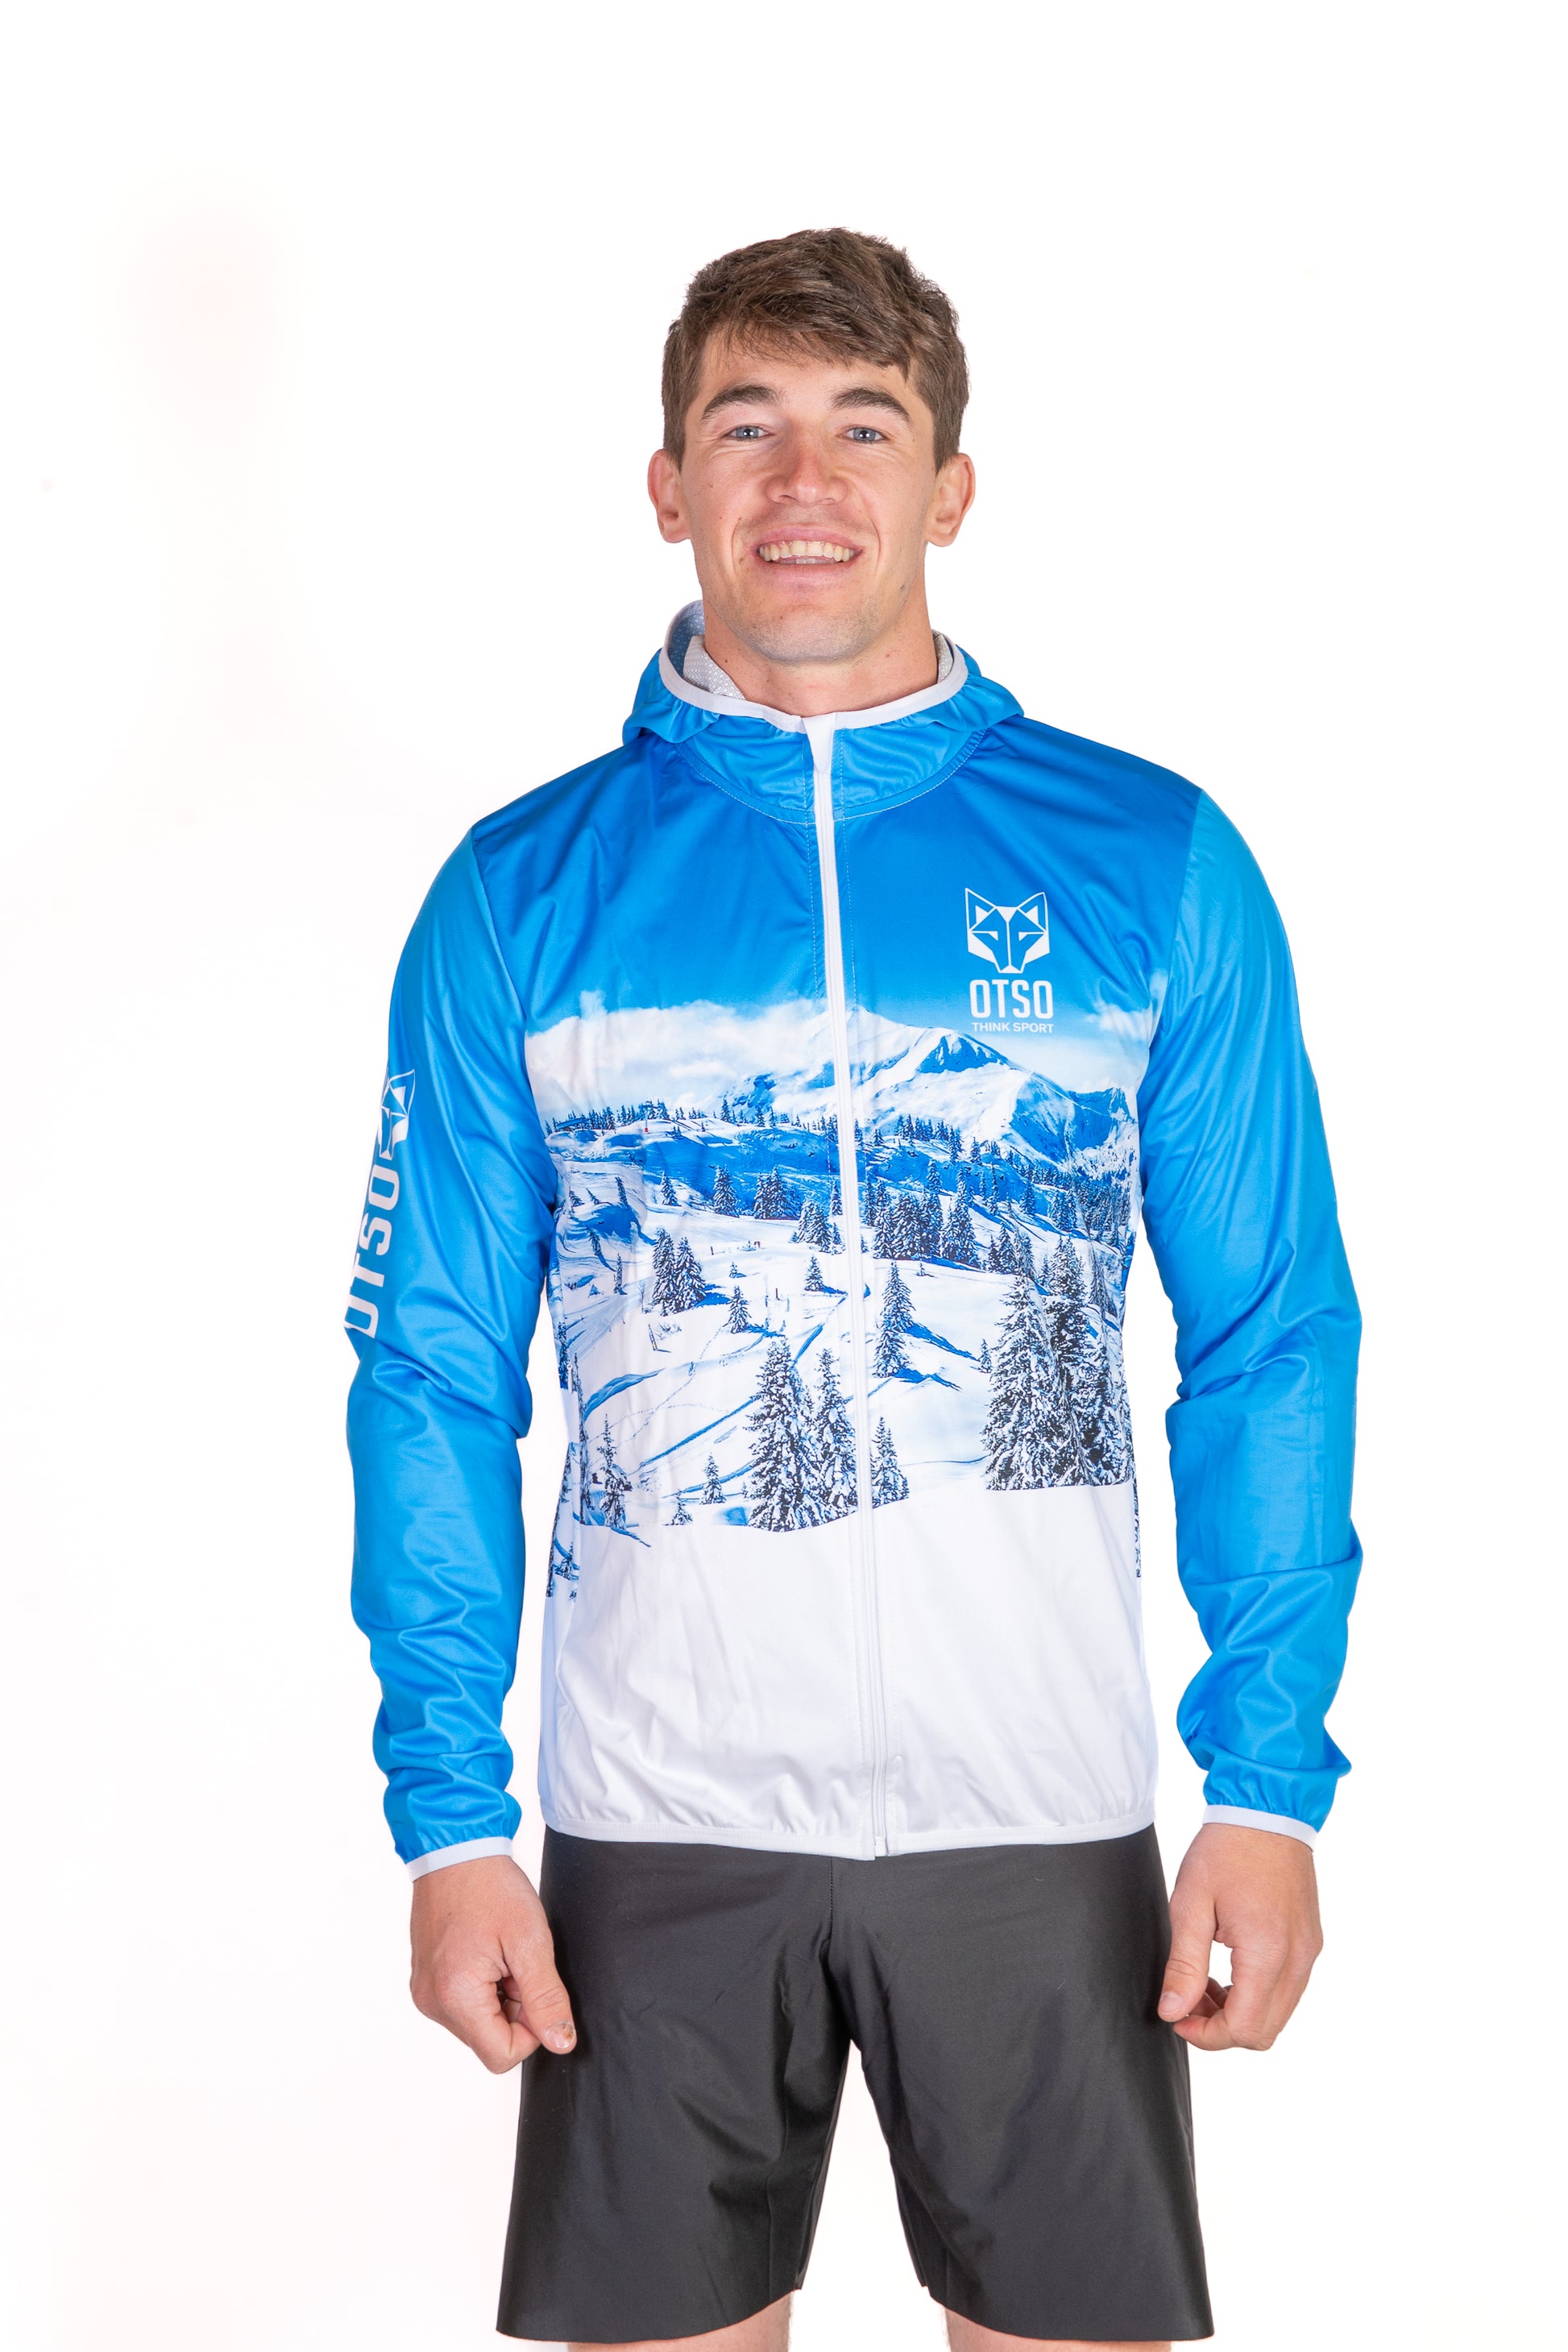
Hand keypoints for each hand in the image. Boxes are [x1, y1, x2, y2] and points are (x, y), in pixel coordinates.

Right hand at [410, 1854, 576, 2072]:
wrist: (454, 1848)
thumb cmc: (490, 1887)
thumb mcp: (531, 1941)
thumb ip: (546, 1998)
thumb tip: (561, 2043)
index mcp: (455, 1997)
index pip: (502, 2056)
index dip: (531, 2029)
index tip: (533, 1985)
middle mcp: (433, 2003)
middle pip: (489, 2040)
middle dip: (514, 2009)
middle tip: (517, 1962)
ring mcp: (425, 1993)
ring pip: (478, 2024)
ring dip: (499, 1997)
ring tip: (500, 1953)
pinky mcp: (426, 1981)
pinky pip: (463, 2005)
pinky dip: (482, 1987)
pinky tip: (486, 1951)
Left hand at [1158, 1822, 1322, 2050]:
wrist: (1267, 1810)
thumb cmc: (1226, 1850)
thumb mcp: (1191, 1904)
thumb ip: (1183, 1964)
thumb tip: (1172, 2012)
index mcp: (1267, 1952)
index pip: (1244, 2029)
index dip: (1207, 2036)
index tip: (1178, 2017)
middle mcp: (1297, 1959)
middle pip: (1264, 2032)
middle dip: (1221, 2029)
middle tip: (1188, 2000)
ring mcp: (1309, 1952)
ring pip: (1278, 2014)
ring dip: (1239, 2012)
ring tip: (1203, 1982)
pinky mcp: (1311, 1943)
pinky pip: (1287, 1990)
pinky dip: (1257, 1993)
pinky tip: (1228, 1969)